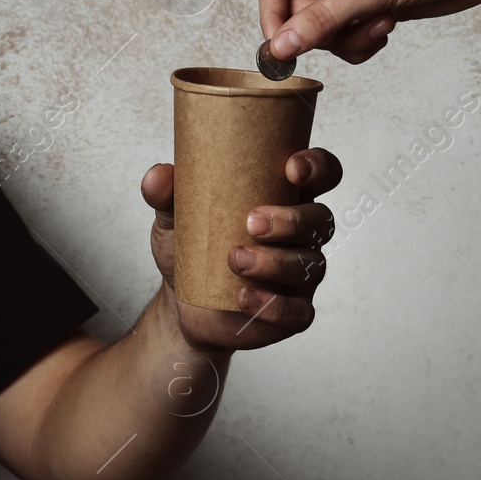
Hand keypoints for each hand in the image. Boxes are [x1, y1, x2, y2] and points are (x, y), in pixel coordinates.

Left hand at [141, 148, 340, 350]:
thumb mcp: (175, 218)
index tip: (293, 168)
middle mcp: (301, 236)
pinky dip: (272, 305)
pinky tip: (243, 297)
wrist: (182, 304)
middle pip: (321, 221)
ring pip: (310, 265)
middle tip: (252, 223)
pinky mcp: (293, 312)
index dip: (318, 167)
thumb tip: (158, 176)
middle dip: (292, 221)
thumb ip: (167, 195)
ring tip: (235, 260)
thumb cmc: (192, 249)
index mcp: (285, 200)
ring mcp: (301, 276)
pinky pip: (297, 312)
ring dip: (275, 262)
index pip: (321, 175)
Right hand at [257, 0, 480, 64]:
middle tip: (350, 31)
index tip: (280, 49)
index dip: (272, 15)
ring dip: (349, 37)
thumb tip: (280, 47)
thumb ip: (322, 20)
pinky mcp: (369, 4)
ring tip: (381, 22)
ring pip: (323, 28)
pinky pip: (346, 35)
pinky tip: (388, 25)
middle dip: (324, 30)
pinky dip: (362, 40)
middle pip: (298, 10)